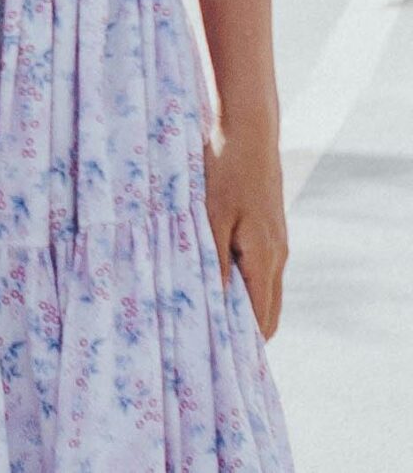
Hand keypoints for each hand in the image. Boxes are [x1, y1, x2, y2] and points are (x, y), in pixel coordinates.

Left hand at [204, 120, 286, 338]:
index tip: (220, 354)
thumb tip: (215, 301)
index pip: (261, 317)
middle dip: (246, 330)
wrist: (248, 133)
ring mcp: (277, 243)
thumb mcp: (210, 215)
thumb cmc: (224, 171)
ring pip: (265, 290)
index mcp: (264, 258)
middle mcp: (277, 256)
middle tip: (213, 343)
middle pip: (268, 309)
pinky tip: (221, 281)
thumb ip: (212, 259)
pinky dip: (246, 284)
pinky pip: (261, 269)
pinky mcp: (270, 230)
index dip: (243, 339)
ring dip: (245, 306)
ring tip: (212, 317)